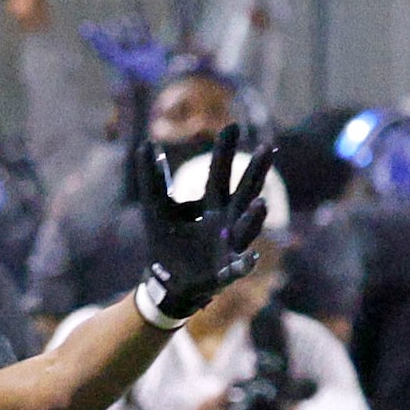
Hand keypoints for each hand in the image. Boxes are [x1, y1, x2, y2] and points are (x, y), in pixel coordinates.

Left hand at [134, 124, 275, 324]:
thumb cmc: (168, 243)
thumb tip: (144, 146)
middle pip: (245, 193)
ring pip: (247, 228)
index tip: (232, 126)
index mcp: (214, 205)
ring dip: (254, 217)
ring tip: (259, 204)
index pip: (221, 174)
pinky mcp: (226, 272)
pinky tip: (250, 260)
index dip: (225, 152)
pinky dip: (244, 265)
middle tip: (265, 149)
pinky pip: (239, 268)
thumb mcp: (156, 210)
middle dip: (255, 172)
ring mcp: (231, 245)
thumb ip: (153, 181)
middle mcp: (228, 221)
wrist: (166, 283)